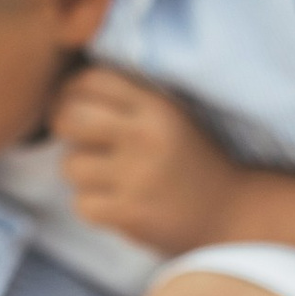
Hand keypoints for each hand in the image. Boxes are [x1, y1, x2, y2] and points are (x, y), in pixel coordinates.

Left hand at [50, 67, 244, 255]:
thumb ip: (128, 100)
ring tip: (107, 178)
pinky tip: (116, 204)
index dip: (70, 92)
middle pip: (69, 118)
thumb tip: (62, 90)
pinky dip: (93, 207)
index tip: (73, 106)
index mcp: (156, 106)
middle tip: (80, 142)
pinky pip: (82, 205)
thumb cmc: (191, 161)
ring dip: (82, 175)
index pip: (90, 81)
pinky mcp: (132, 214)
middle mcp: (145, 137)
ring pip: (70, 166)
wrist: (232, 214)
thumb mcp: (171, 116)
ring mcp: (137, 177)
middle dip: (64, 129)